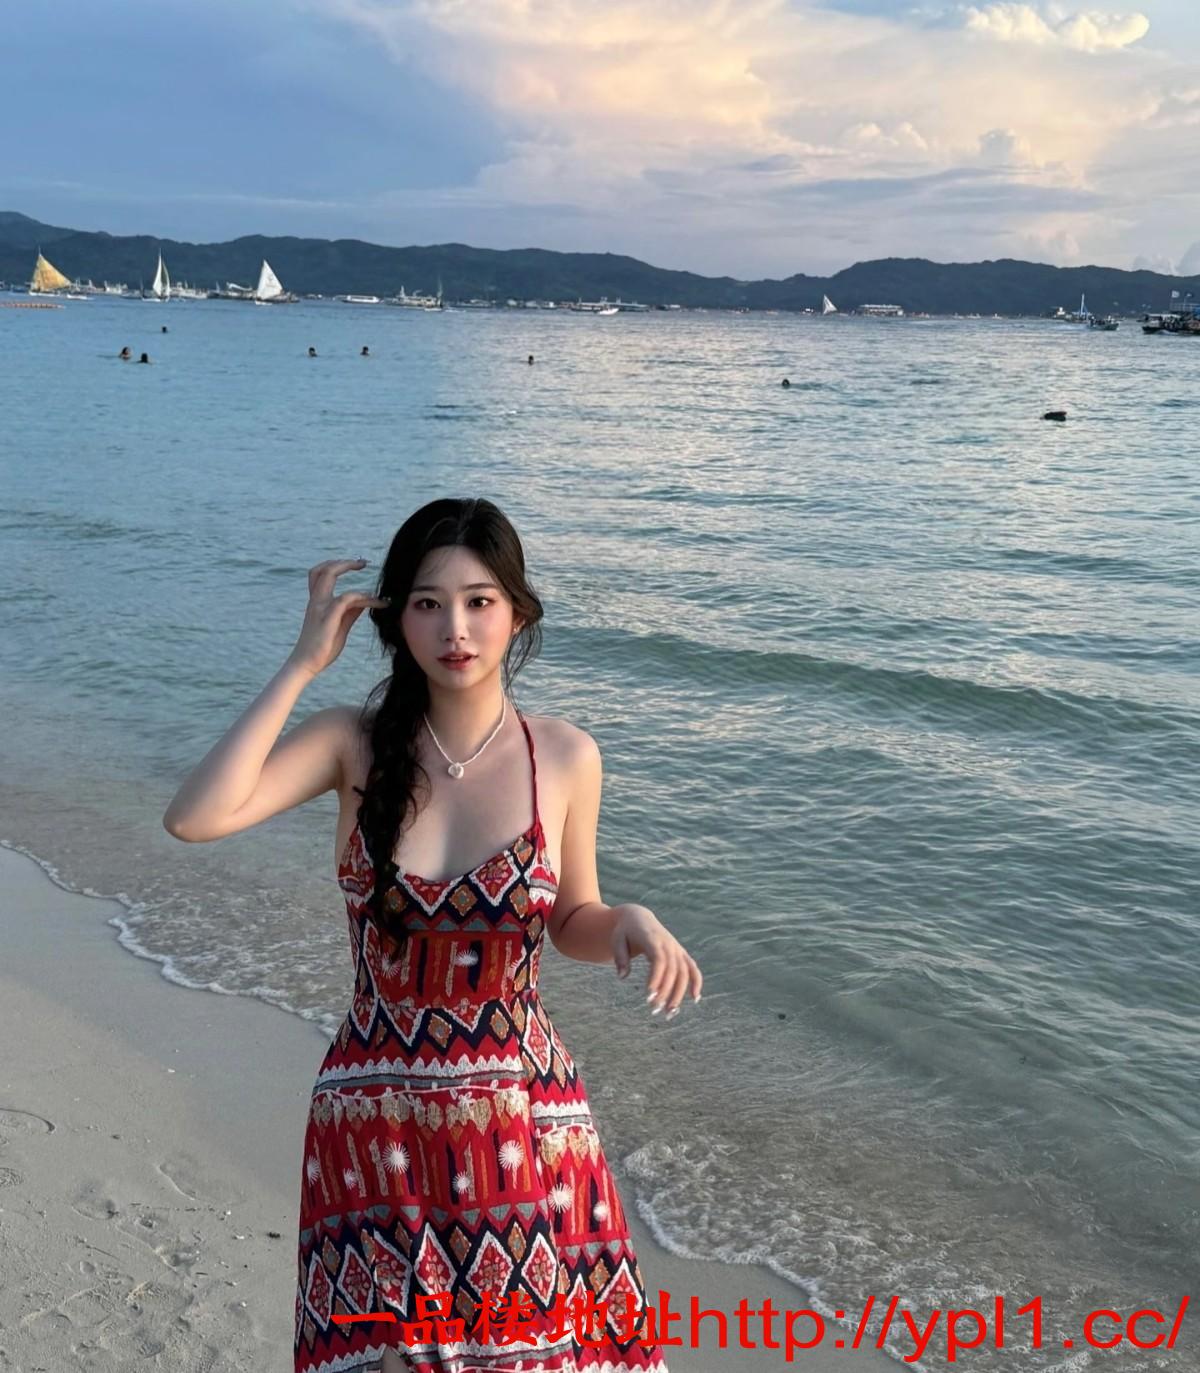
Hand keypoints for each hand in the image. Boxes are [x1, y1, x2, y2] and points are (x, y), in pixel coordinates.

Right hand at [288, 558, 388, 678]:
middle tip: (363, 563)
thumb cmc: (322, 647)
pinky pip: (345, 599)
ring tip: (371, 579)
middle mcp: (316, 601)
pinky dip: (362, 596)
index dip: (337, 565)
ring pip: (329, 576)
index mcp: (317, 602)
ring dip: (351, 572)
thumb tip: (364, 602)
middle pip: (322, 569)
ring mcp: (320, 608)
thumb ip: (351, 612)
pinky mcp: (327, 618)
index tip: (357, 564)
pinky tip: (376, 602)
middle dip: (343, 562)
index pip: (321, 574)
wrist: (306, 664)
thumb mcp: (340, 625)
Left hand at [610, 905, 701, 1018]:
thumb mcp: (617, 940)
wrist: (638, 918)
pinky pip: (692, 968)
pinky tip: (695, 998)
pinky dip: (696, 982)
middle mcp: (668, 944)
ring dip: (679, 993)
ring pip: (684, 973)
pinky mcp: (681, 953)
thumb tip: (622, 977)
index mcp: (653, 939)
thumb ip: (620, 957)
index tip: (649, 996)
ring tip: (670, 1013)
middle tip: (655, 1010)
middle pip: (672, 970)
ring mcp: (676, 949)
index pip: (659, 960)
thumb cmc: (625, 931)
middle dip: (665, 992)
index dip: (656, 978)